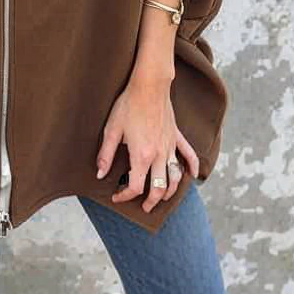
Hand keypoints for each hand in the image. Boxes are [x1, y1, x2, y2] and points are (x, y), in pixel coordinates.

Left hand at [95, 60, 199, 212]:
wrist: (149, 86)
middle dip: (152, 201)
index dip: (126, 196)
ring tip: (162, 197)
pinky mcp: (176, 136)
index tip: (117, 195)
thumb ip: (105, 155)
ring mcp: (170, 146)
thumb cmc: (128, 105)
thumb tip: (100, 174)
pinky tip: (193, 176)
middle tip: (145, 207)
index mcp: (141, 155)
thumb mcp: (111, 130)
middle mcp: (159, 155)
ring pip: (176, 177)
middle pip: (159, 187)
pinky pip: (189, 155)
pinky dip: (193, 168)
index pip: (137, 186)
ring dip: (170, 190)